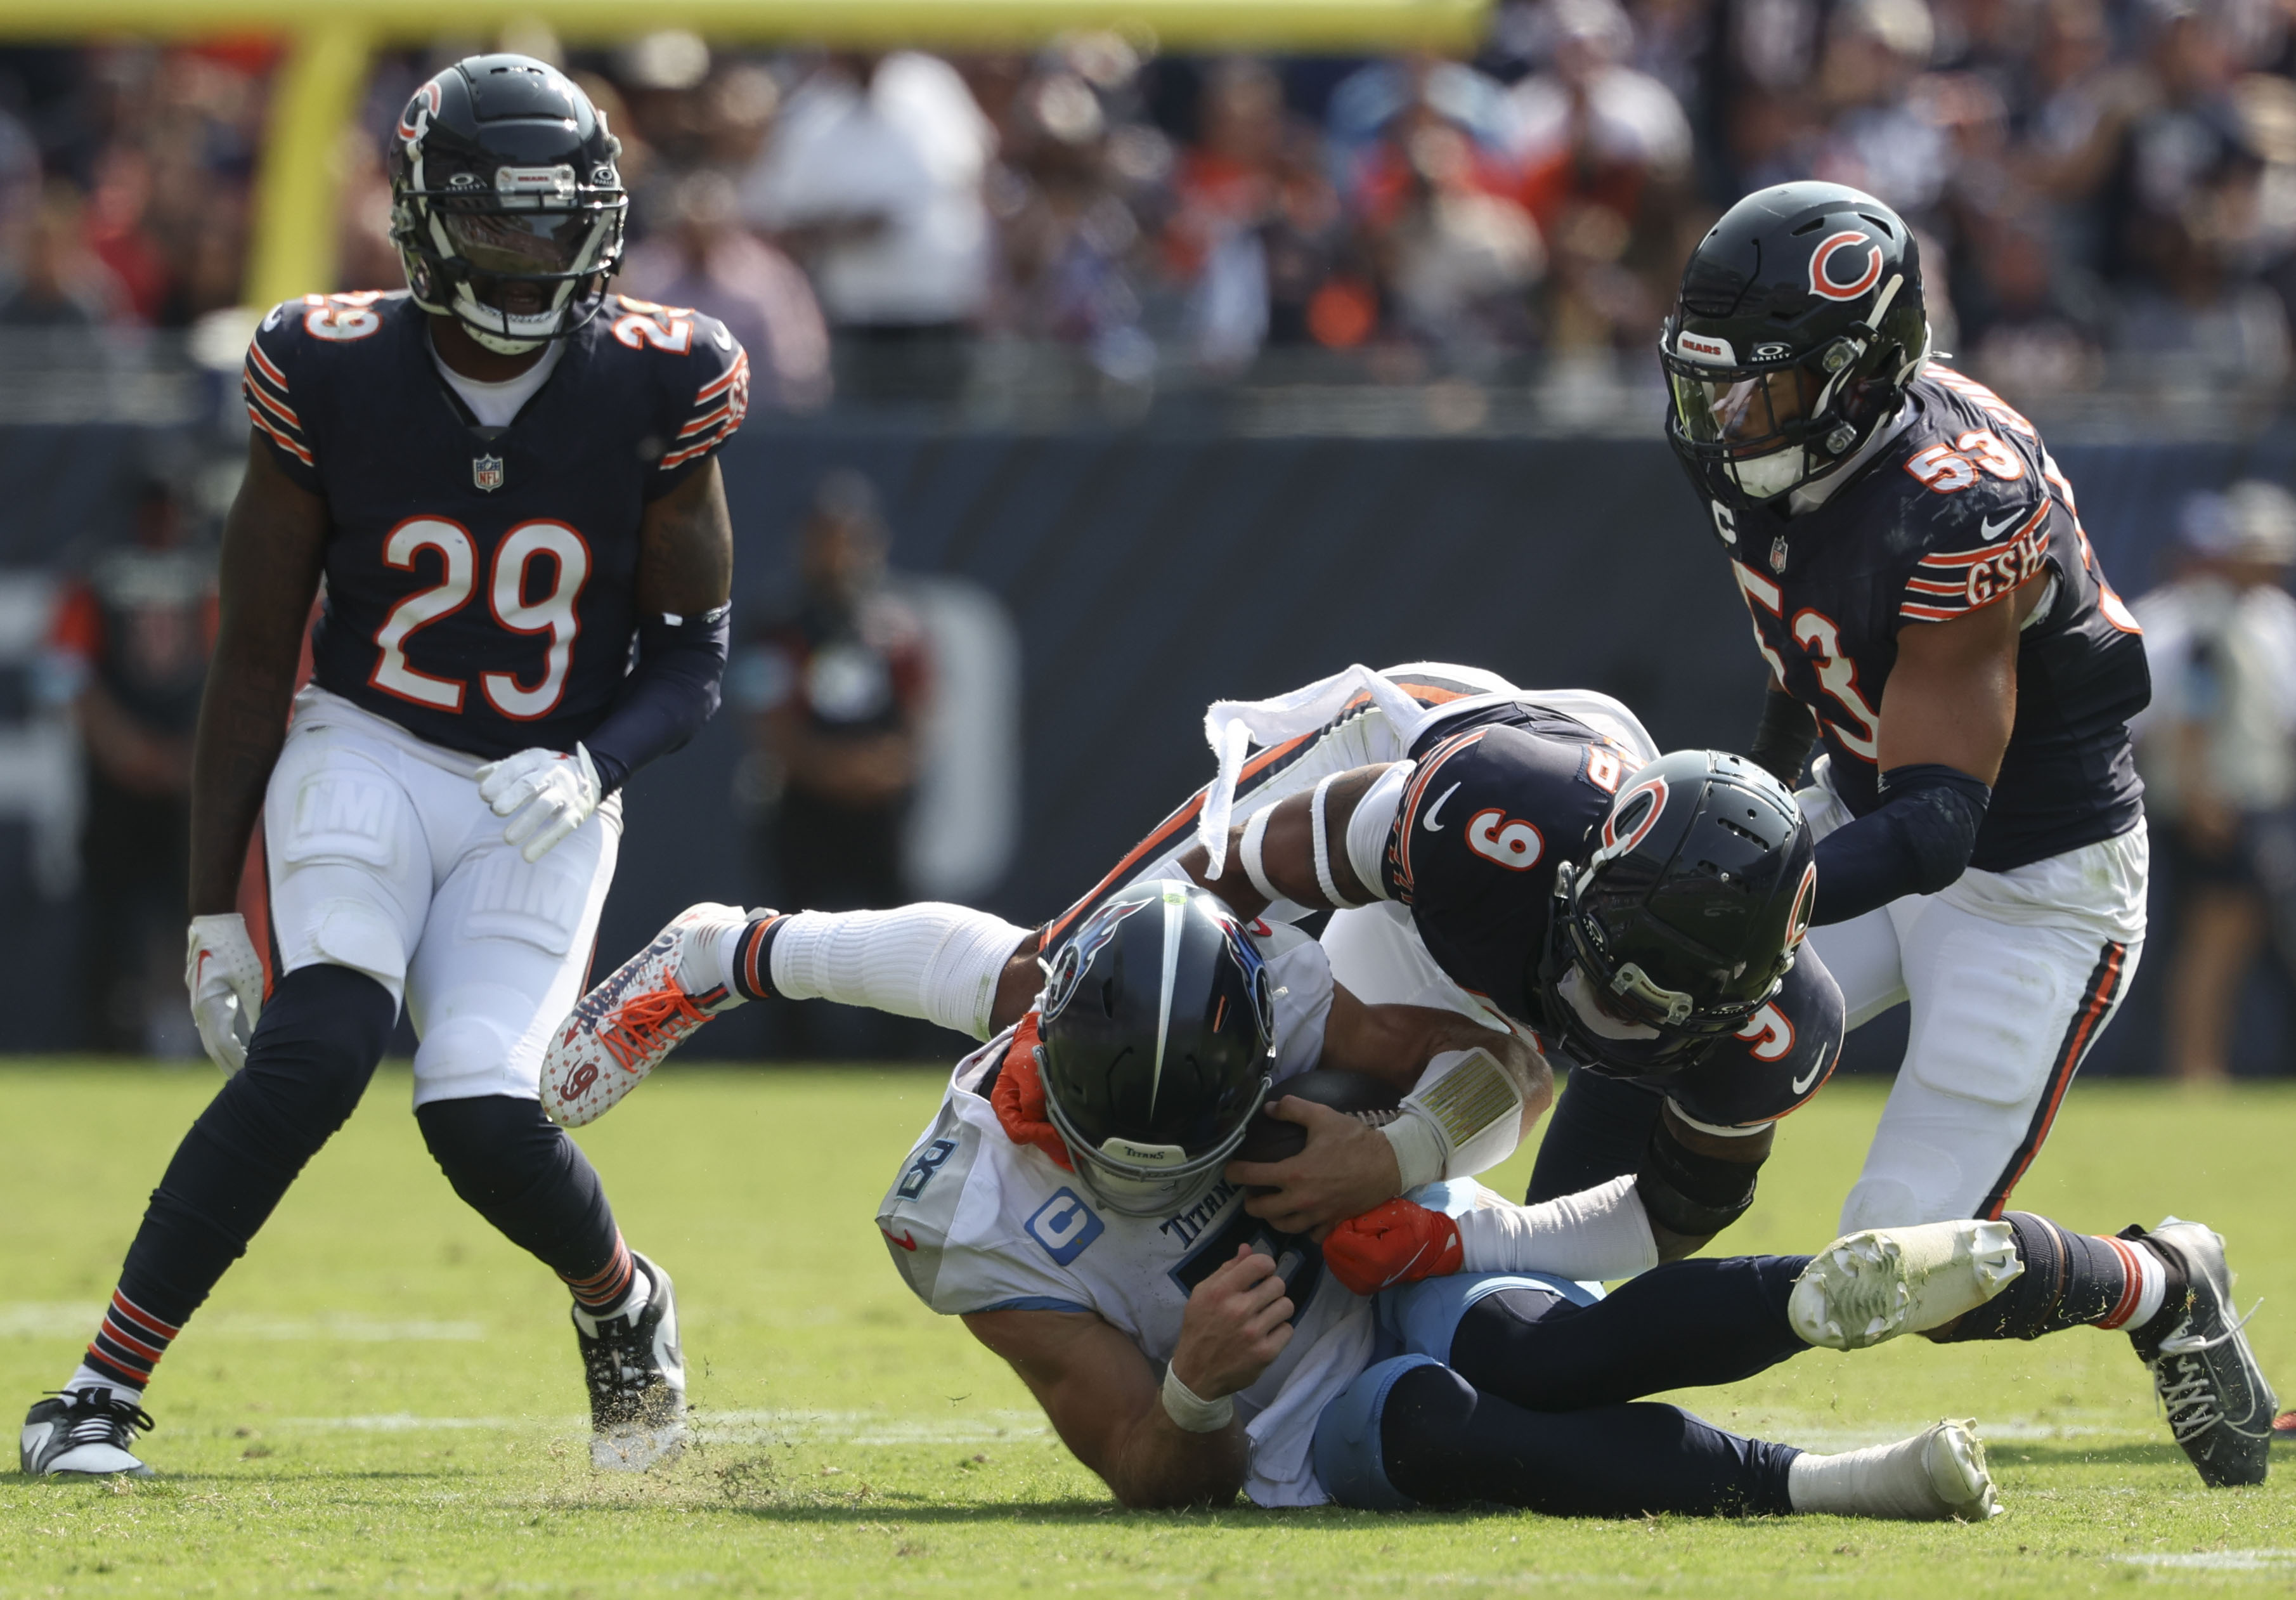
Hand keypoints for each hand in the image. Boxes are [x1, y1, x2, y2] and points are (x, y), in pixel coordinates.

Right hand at [185, 913, 264, 1075]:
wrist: (212, 924)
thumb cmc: (235, 950)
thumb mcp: (251, 979)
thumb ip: (254, 1008)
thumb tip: (261, 1035)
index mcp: (212, 1006)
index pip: (225, 1045)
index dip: (238, 1063)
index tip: (251, 1077)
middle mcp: (200, 1008)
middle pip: (214, 1047)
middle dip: (229, 1066)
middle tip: (245, 1086)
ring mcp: (198, 1002)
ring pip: (210, 1037)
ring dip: (223, 1055)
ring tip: (238, 1072)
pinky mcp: (200, 996)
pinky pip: (210, 1025)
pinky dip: (220, 1040)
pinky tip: (231, 1046)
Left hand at [476, 745, 600, 862]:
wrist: (590, 774)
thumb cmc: (547, 770)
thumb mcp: (528, 763)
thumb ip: (503, 769)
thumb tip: (479, 776)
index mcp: (536, 759)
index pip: (515, 767)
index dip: (499, 780)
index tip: (483, 795)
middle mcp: (552, 774)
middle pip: (531, 785)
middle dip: (512, 797)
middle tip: (496, 810)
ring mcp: (566, 794)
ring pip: (546, 806)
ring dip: (526, 822)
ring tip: (508, 839)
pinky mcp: (576, 813)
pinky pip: (561, 827)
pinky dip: (545, 842)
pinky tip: (527, 856)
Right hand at [1170, 1246, 1294, 1400]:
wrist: (1196, 1375)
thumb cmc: (1199, 1329)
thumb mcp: (1202, 1294)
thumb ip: (1226, 1270)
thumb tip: (1247, 1248)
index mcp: (1220, 1292)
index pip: (1260, 1263)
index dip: (1265, 1265)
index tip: (1261, 1274)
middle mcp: (1238, 1310)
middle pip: (1278, 1284)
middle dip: (1270, 1289)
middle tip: (1260, 1300)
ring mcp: (1254, 1333)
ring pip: (1286, 1305)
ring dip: (1277, 1309)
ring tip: (1264, 1317)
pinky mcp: (1265, 1353)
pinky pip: (1288, 1329)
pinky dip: (1279, 1331)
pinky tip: (1265, 1335)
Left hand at [1225, 1097, 1402, 1233]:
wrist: (1390, 1164)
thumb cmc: (1355, 1140)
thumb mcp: (1322, 1116)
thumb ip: (1293, 1108)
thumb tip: (1269, 1107)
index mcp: (1293, 1173)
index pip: (1251, 1177)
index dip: (1234, 1173)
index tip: (1229, 1170)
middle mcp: (1300, 1200)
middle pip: (1261, 1211)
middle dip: (1250, 1202)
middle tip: (1251, 1192)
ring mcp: (1317, 1216)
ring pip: (1283, 1226)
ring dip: (1272, 1217)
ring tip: (1272, 1206)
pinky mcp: (1332, 1224)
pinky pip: (1310, 1235)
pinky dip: (1302, 1228)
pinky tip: (1302, 1217)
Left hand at [1323, 1199, 1462, 1295]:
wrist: (1432, 1251)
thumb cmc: (1415, 1227)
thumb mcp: (1393, 1212)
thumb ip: (1365, 1218)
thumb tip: (1341, 1224)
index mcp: (1375, 1258)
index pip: (1337, 1240)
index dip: (1345, 1224)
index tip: (1360, 1221)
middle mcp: (1366, 1277)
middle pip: (1330, 1252)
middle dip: (1340, 1236)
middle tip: (1359, 1229)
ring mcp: (1363, 1286)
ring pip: (1331, 1261)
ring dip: (1341, 1247)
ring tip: (1361, 1240)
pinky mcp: (1361, 1288)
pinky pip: (1338, 1269)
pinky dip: (1344, 1257)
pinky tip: (1360, 1250)